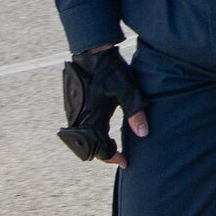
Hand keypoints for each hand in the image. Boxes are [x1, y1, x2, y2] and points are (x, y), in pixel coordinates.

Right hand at [57, 45, 148, 166]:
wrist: (91, 53)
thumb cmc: (111, 71)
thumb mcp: (128, 90)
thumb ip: (136, 113)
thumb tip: (144, 134)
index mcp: (93, 119)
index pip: (101, 149)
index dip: (113, 158)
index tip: (125, 162)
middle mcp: (80, 119)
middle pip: (89, 149)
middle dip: (103, 154)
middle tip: (119, 154)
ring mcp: (73, 113)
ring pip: (82, 139)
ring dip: (95, 145)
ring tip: (111, 144)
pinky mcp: (72, 106)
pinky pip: (79, 128)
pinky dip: (89, 134)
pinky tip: (101, 128)